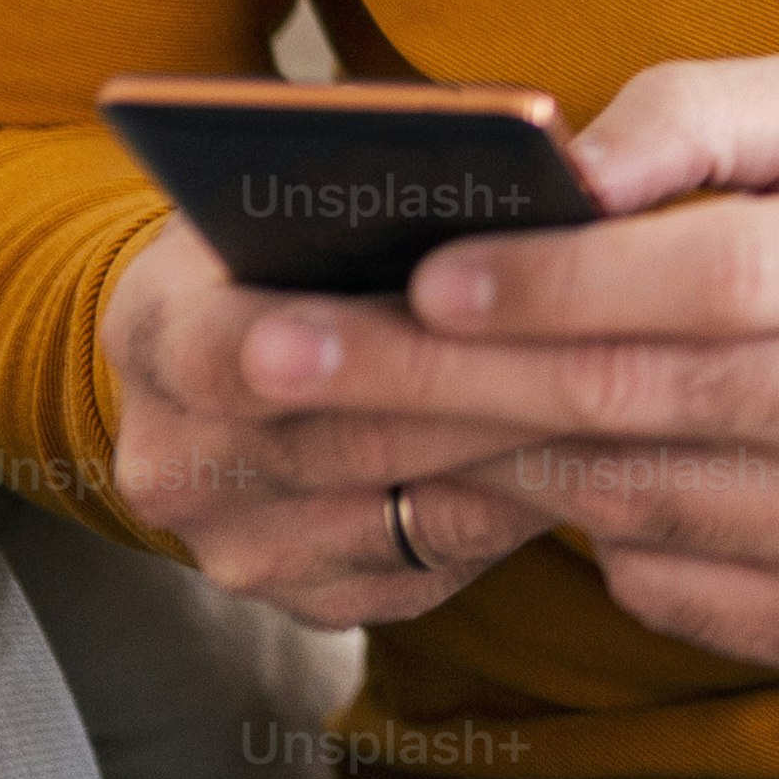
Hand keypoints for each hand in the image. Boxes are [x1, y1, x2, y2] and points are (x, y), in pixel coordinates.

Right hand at [98, 213, 557, 629]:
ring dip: (517, 460)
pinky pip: (437, 565)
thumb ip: (377, 177)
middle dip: (474, 396)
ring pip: (403, 513)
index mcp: (154, 335)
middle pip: (338, 441)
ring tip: (624, 408)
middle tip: (599, 361)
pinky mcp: (316, 602)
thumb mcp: (306, 185)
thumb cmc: (305, 240)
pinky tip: (594, 462)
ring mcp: (241, 548)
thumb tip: (540, 181)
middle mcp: (175, 461)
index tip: (448, 309)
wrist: (246, 342)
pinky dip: (518, 511)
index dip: (346, 338)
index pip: (233, 349)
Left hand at [174, 52, 778, 681]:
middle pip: (637, 399)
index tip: (420, 271)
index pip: (715, 277)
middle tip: (279, 356)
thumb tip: (567, 166)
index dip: (560, 280)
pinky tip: (490, 472)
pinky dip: (566, 527)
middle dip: (437, 377)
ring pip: (623, 498)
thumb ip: (705, 111)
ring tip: (327, 415)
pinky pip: (655, 579)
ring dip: (462, 455)